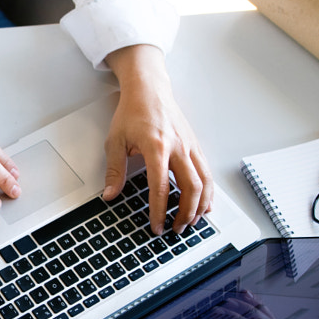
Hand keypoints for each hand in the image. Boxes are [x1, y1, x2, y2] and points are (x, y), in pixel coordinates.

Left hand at [103, 45, 212, 234]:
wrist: (149, 89)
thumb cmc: (132, 111)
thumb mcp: (115, 141)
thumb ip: (114, 170)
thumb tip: (109, 195)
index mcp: (156, 147)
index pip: (160, 186)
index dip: (159, 210)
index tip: (157, 226)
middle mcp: (178, 147)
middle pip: (190, 187)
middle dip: (184, 213)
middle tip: (176, 229)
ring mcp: (190, 146)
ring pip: (205, 181)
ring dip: (200, 205)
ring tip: (190, 222)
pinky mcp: (196, 145)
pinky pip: (206, 172)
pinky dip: (208, 191)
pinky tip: (204, 204)